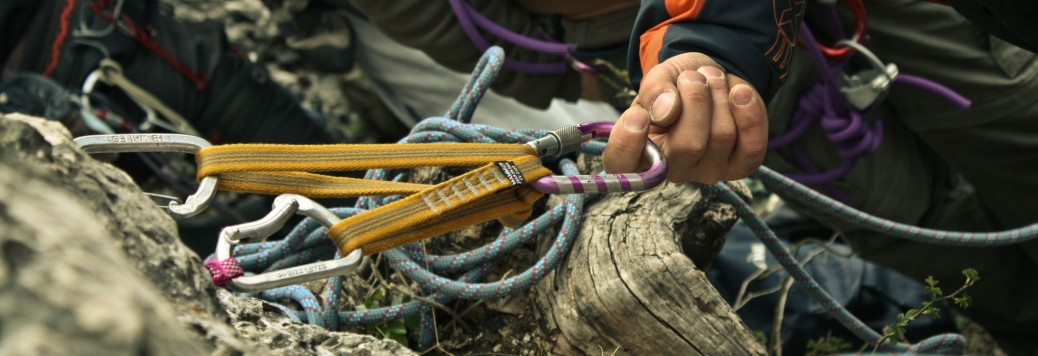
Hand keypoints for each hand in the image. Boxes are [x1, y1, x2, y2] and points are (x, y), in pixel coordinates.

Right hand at [603, 53, 767, 183]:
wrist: (710, 82)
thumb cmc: (675, 86)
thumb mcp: (659, 78)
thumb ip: (655, 91)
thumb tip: (666, 110)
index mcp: (637, 152)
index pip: (623, 164)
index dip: (627, 145)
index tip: (638, 116)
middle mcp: (670, 170)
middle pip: (689, 145)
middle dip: (695, 98)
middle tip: (692, 77)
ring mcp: (707, 172)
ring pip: (722, 135)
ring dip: (719, 94)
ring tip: (712, 79)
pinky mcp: (739, 166)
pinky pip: (752, 146)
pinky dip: (749, 112)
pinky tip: (740, 93)